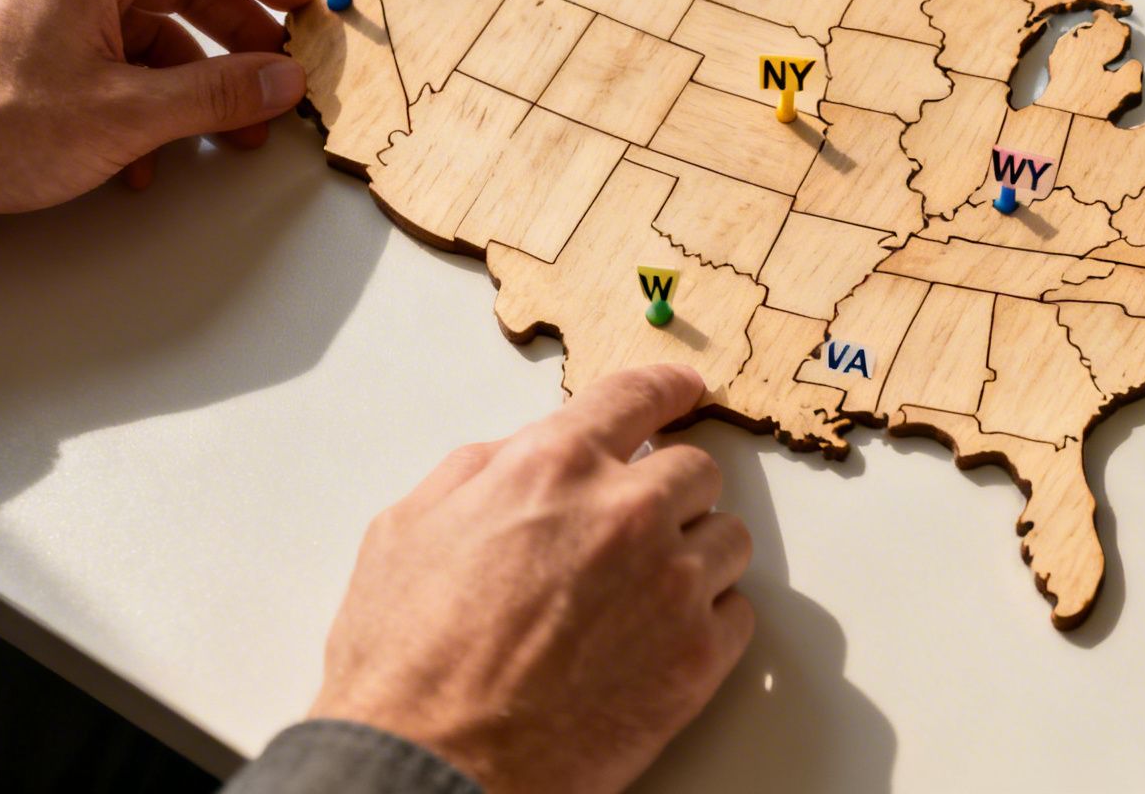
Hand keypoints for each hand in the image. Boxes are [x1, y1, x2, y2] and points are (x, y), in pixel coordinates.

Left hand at [0, 0, 313, 251]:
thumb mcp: (126, 113)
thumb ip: (218, 93)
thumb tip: (279, 80)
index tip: (302, 2)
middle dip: (234, 37)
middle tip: (276, 74)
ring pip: (141, 25)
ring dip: (189, 78)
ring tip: (227, 128)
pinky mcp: (19, 39)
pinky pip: (102, 52)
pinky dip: (139, 94)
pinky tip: (152, 154)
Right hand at [310, 364, 754, 793]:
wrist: (428, 767)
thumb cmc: (406, 662)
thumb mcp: (409, 527)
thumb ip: (482, 471)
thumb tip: (522, 454)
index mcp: (554, 468)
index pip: (638, 396)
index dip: (666, 389)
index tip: (684, 391)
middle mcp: (625, 513)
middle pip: (696, 470)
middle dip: (669, 491)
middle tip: (636, 527)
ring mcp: (670, 586)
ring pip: (728, 539)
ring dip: (694, 555)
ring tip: (641, 594)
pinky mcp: (695, 658)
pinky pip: (738, 615)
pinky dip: (708, 621)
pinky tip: (656, 639)